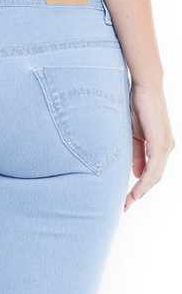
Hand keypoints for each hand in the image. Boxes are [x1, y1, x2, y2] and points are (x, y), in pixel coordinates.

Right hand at [125, 84, 174, 210]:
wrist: (144, 87)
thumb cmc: (137, 107)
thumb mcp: (134, 136)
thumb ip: (137, 155)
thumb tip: (137, 173)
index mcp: (160, 146)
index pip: (152, 173)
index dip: (141, 188)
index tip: (127, 200)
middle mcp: (167, 147)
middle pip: (154, 178)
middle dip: (140, 193)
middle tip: (125, 206)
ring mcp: (166, 145)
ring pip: (155, 175)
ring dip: (141, 191)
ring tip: (128, 202)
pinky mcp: (161, 142)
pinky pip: (154, 167)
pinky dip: (145, 181)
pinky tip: (136, 190)